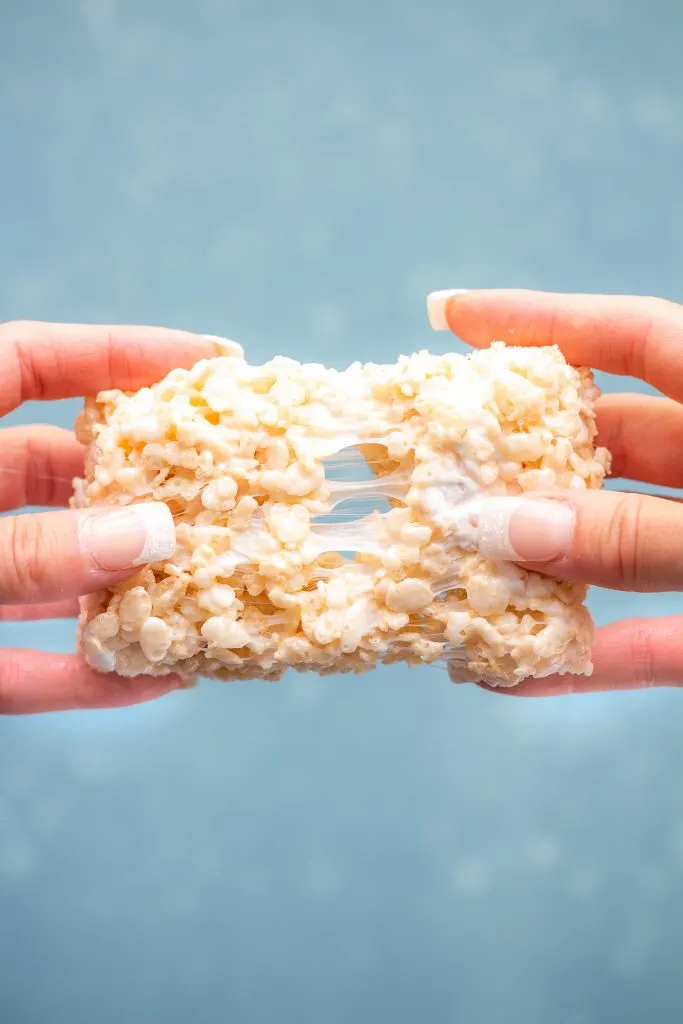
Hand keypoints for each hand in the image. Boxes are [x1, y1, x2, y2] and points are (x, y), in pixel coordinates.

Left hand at [0, 320, 223, 712]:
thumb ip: (31, 547)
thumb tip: (150, 534)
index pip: (30, 362)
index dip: (120, 353)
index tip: (212, 364)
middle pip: (56, 473)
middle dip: (141, 486)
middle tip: (224, 492)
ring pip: (52, 572)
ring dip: (126, 590)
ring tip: (211, 592)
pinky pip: (24, 664)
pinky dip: (83, 675)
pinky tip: (152, 680)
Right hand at [427, 288, 682, 695]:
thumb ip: (633, 534)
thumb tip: (506, 529)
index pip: (634, 337)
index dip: (542, 321)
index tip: (448, 317)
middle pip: (610, 448)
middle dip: (523, 461)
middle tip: (439, 471)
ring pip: (620, 548)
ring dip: (542, 571)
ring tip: (454, 576)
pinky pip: (654, 641)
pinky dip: (590, 658)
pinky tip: (515, 676)